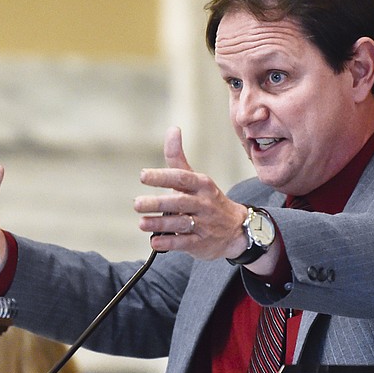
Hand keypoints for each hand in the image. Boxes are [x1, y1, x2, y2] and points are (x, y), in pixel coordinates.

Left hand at [135, 127, 248, 259]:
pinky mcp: (201, 243)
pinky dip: (168, 242)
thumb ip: (178, 158)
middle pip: (180, 201)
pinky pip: (183, 243)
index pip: (182, 177)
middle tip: (137, 204)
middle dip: (157, 202)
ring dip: (160, 223)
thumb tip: (173, 129)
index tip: (143, 176)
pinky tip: (154, 241)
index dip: (162, 176)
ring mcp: (203, 224)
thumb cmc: (208, 200)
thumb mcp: (197, 179)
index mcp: (202, 184)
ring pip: (180, 223)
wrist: (236, 230)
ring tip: (142, 223)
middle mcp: (204, 203)